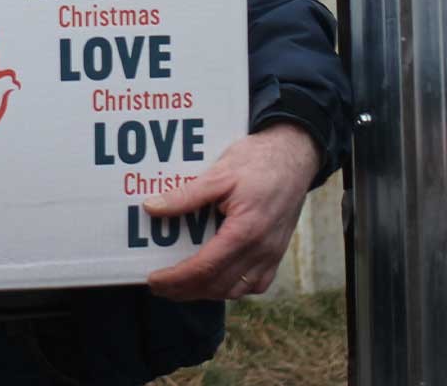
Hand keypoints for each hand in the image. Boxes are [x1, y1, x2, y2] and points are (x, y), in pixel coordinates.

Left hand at [143, 123, 320, 300]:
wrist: (295, 155)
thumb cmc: (258, 161)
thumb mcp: (218, 174)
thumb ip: (185, 195)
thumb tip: (151, 208)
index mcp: (246, 231)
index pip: (205, 267)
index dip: (177, 278)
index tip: (154, 280)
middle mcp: (262, 249)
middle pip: (218, 285)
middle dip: (185, 291)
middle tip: (159, 286)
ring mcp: (273, 254)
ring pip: (237, 290)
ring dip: (206, 292)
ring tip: (180, 286)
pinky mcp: (278, 253)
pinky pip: (255, 284)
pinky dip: (231, 288)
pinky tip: (214, 280)